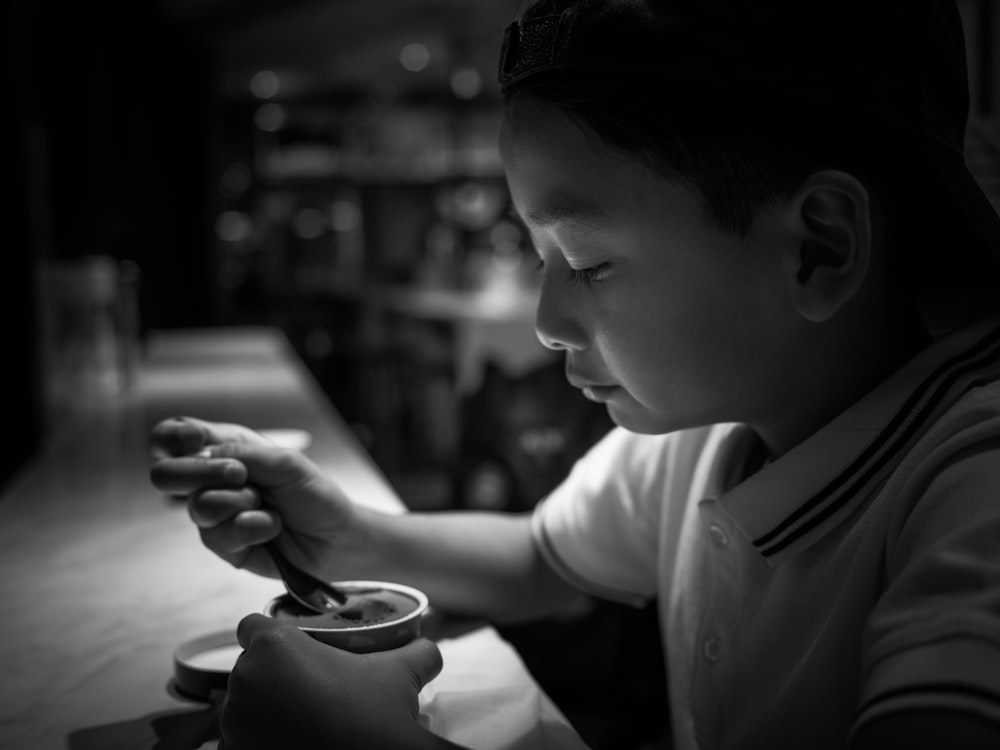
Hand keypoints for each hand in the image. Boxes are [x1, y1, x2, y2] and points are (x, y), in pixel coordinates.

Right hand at [148, 416, 361, 579]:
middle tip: (239, 475)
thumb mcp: (286, 463)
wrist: (336, 537)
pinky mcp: (223, 545)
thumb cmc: (314, 494)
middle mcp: (212, 480)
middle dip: (197, 473)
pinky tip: (271, 527)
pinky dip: (252, 528)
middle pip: (165, 474)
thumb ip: (244, 453)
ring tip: (269, 506)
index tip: (196, 440)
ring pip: (200, 506)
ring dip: (242, 503)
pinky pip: (218, 535)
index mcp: (226, 449)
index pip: (175, 437)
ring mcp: (215, 514)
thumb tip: (203, 452)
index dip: (172, 437)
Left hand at [221, 615, 457, 749]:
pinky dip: (258, 738)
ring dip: (263, 706)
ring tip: (298, 716)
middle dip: (272, 674)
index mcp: (273, 647)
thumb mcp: (402, 674)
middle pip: (249, 666)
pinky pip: (239, 738)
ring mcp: (234, 722)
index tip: (292, 647)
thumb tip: (428, 648)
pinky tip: (288, 739)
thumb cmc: (374, 718)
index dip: (271, 634)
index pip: (252, 625)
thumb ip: (417, 652)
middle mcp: (243, 679)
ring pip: (243, 703)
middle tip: (306, 686)